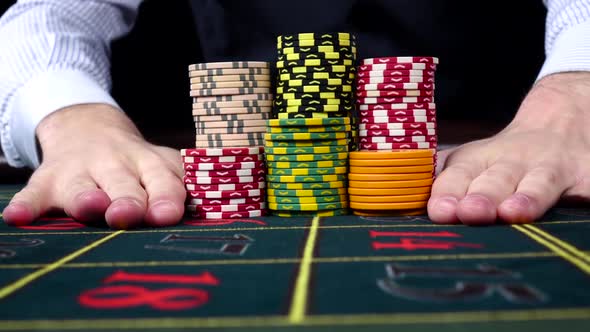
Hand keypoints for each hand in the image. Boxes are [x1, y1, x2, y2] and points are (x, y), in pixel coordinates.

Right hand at [2, 104, 185, 228]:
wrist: (89, 128)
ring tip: (89, 207)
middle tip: (129, 215)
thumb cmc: (136, 162)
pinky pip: (34, 192)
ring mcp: (79, 170)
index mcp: (148, 164)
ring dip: (84, 198)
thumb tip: (208, 213)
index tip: (168, 214)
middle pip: (123, 184)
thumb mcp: (160, 165)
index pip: (163, 179)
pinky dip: (26, 205)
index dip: (166, 196)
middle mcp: (115, 164)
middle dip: (128, 200)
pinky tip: (17, 217)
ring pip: (81, 187)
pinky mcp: (48, 179)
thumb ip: (178, 185)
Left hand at [429, 72, 589, 224]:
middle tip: (469, 212)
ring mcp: (552, 168)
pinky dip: (585, 193)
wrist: (562, 121)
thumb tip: (402, 198)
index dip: (447, 192)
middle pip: (495, 180)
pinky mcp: (586, 176)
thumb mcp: (472, 160)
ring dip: (527, 197)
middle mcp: (512, 162)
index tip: (439, 210)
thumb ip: (444, 180)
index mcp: (478, 161)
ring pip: (539, 183)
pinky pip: (586, 187)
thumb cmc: (505, 157)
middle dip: (482, 197)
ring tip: (515, 212)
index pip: (457, 175)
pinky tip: (582, 199)